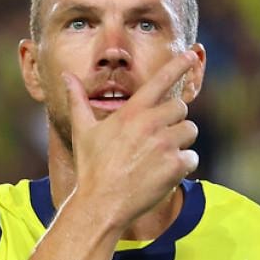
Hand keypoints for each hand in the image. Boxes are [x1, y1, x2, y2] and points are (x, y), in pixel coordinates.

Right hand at [64, 49, 199, 227]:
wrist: (101, 204)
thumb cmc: (91, 168)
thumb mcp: (83, 131)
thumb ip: (78, 100)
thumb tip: (66, 76)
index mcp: (132, 112)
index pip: (161, 80)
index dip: (179, 64)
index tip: (193, 54)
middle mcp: (151, 124)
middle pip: (181, 107)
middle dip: (174, 120)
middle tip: (158, 138)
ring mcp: (165, 145)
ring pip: (189, 131)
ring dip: (180, 143)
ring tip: (160, 158)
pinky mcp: (175, 166)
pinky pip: (192, 158)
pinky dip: (183, 166)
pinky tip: (164, 174)